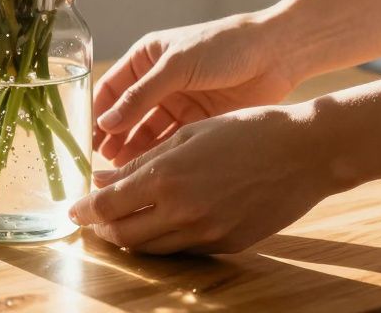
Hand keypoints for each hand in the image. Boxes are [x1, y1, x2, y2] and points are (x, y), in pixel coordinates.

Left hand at [71, 105, 344, 254]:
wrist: (306, 152)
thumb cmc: (247, 130)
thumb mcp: (188, 135)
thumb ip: (142, 161)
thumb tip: (102, 177)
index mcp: (167, 176)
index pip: (108, 205)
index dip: (85, 209)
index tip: (74, 208)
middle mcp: (182, 211)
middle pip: (124, 235)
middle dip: (103, 228)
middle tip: (95, 216)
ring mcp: (206, 233)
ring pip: (151, 248)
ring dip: (131, 236)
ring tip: (125, 219)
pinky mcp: (226, 244)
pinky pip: (183, 249)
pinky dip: (164, 238)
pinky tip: (164, 219)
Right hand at [94, 13, 298, 166]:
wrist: (274, 54)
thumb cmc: (222, 46)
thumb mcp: (176, 66)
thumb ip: (141, 96)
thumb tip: (106, 124)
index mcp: (146, 59)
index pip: (110, 90)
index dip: (97, 114)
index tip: (85, 142)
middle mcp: (157, 82)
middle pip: (126, 115)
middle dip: (114, 139)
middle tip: (101, 166)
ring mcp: (178, 103)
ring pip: (147, 132)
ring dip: (134, 151)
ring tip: (121, 174)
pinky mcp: (198, 122)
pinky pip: (171, 142)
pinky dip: (159, 156)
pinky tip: (148, 172)